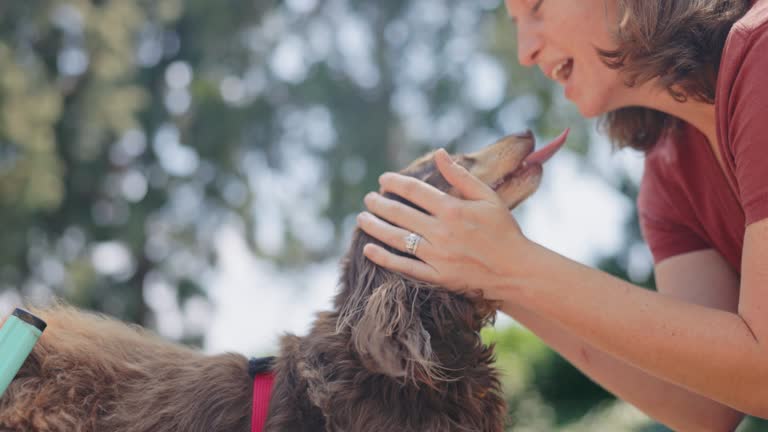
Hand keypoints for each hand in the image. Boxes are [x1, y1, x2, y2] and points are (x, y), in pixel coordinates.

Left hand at [356, 148, 532, 300]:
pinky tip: (368, 248)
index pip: (415, 191)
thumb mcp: (488, 197)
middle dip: (379, 203)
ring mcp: (437, 255)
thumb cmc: (504, 230)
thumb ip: (461, 176)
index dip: (396, 182)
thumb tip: (439, 153)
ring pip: (396, 238)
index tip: (383, 179)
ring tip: (362, 218)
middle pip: (400, 213)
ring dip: (375, 226)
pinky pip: (403, 266)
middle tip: (368, 198)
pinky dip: (384, 257)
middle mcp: (442, 232)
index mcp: (453, 209)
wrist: (516, 270)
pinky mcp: (437, 276)